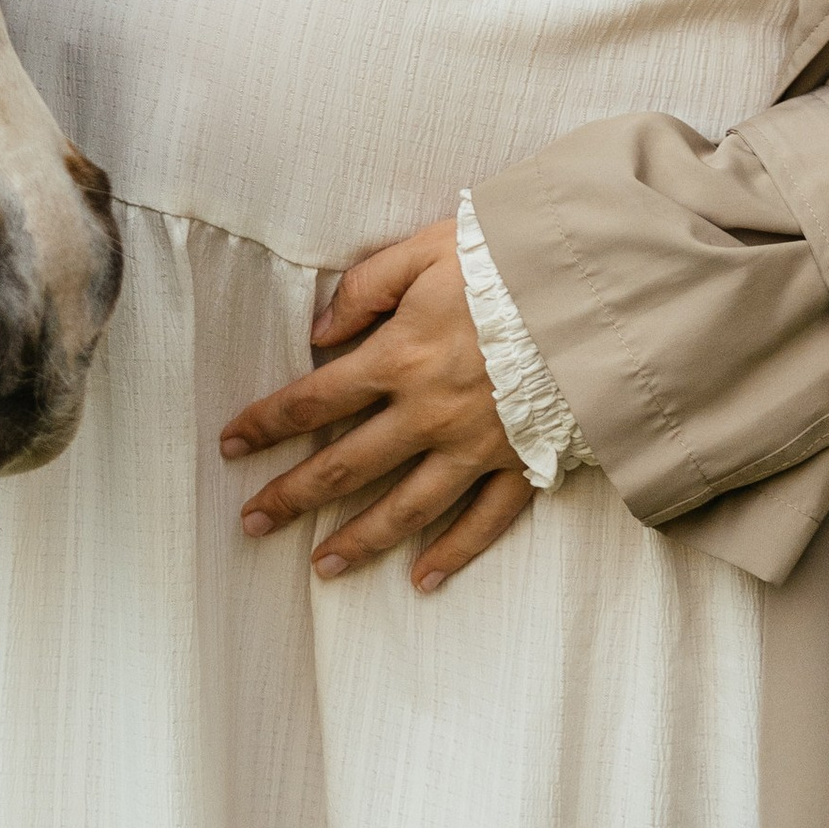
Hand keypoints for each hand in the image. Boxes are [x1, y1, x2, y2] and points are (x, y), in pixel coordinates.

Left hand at [217, 218, 533, 593]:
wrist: (598, 289)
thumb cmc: (509, 257)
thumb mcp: (426, 248)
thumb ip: (367, 286)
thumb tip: (320, 330)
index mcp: (400, 355)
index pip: (315, 399)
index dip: (268, 423)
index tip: (231, 445)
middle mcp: (429, 412)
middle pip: (346, 465)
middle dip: (292, 495)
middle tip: (252, 523)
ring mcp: (476, 447)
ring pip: (405, 507)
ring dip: (359, 540)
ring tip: (321, 567)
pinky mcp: (523, 464)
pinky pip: (483, 523)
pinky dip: (453, 554)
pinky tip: (422, 579)